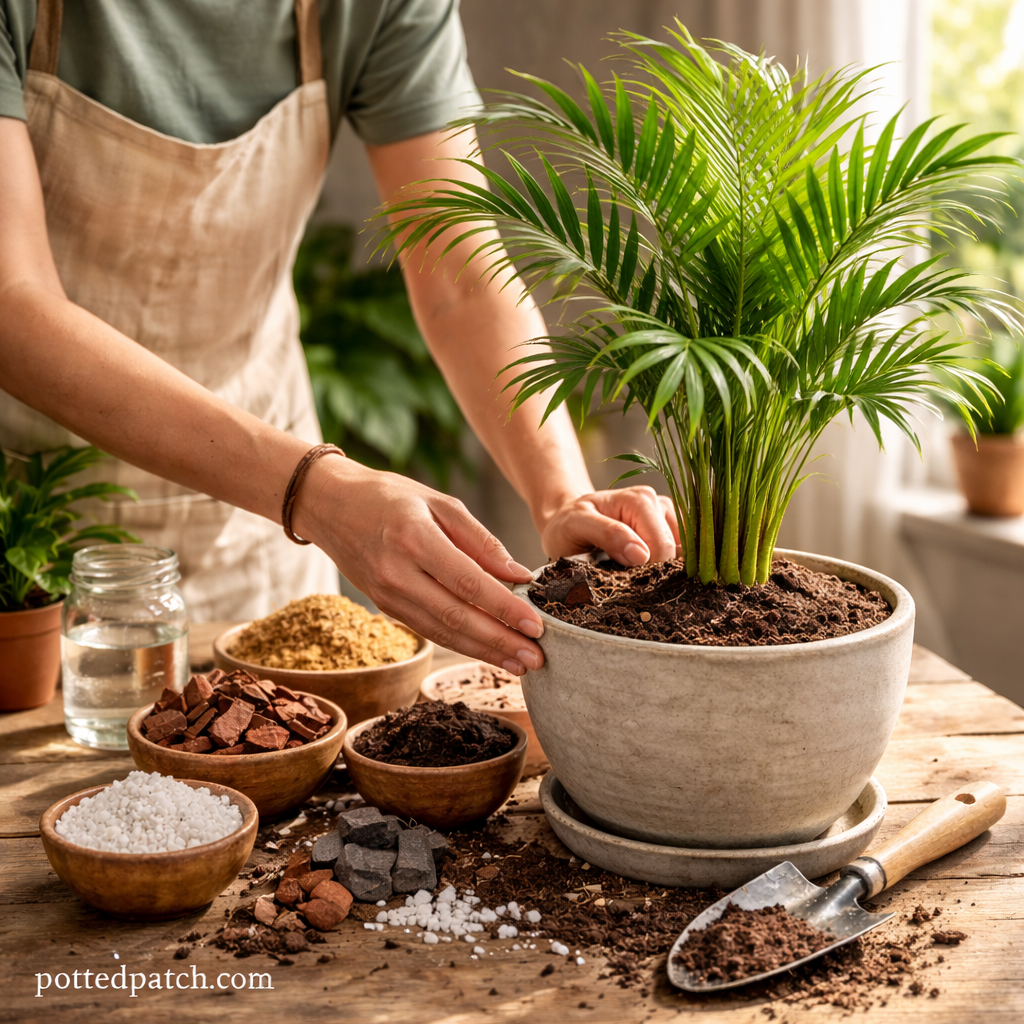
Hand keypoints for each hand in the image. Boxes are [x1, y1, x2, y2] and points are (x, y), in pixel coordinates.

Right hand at [292, 457, 544, 674]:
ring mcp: (387, 595)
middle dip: (500, 641)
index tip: (536, 625)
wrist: (330, 505)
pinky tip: (488, 652)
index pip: (468, 582)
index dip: (504, 608)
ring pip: (443, 631)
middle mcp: (397, 572)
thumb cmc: (389, 496)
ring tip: (519, 664)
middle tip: (537, 657)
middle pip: (457, 616)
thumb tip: (519, 575)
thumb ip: (481, 541)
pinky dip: (462, 644)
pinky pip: (429, 630)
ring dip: (484, 652)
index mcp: (415, 538)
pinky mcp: (385, 607)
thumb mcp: (439, 502)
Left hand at [540, 485, 679, 564]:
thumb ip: (607, 534)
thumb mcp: (576, 525)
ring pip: (681, 556)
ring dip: (661, 570)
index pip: (662, 546)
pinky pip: (682, 557)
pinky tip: (645, 570)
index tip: (624, 580)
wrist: (567, 521)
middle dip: (653, 571)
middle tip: (623, 576)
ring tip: (630, 570)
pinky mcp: (670, 532)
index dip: (648, 570)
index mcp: (640, 500)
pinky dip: (667, 569)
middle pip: (674, 552)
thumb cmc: (569, 524)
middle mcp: (659, 505)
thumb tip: (641, 554)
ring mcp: (667, 519)